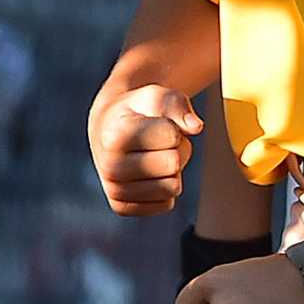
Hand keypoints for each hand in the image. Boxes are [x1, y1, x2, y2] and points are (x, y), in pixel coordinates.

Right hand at [87, 85, 201, 217]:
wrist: (108, 129)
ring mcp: (113, 189)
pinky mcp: (121, 207)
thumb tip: (196, 127)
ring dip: (171, 171)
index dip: (172, 127)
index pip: (172, 137)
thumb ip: (177, 105)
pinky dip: (163, 188)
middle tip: (156, 141)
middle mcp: (109, 166)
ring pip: (172, 188)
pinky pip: (166, 204)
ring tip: (151, 155)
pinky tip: (146, 173)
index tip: (154, 123)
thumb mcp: (156, 96)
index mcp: (115, 136)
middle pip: (174, 164)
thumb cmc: (138, 111)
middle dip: (175, 150)